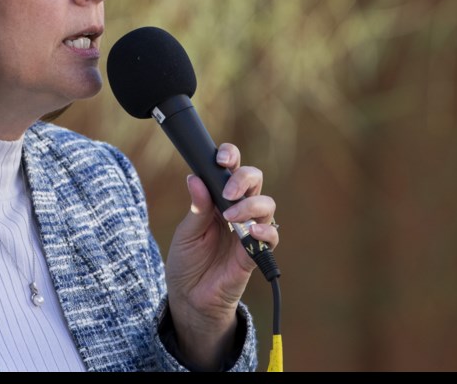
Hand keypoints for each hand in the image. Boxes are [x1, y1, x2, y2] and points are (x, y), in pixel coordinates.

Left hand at [164, 142, 278, 369]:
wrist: (190, 298)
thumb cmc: (187, 262)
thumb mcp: (186, 233)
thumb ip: (196, 208)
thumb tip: (194, 177)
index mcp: (218, 200)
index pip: (231, 170)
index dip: (231, 157)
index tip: (222, 158)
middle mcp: (237, 210)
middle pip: (254, 180)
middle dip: (244, 178)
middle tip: (227, 193)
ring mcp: (248, 230)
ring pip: (267, 204)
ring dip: (251, 205)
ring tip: (231, 217)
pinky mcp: (255, 253)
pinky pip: (271, 237)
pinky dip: (265, 232)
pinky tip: (251, 233)